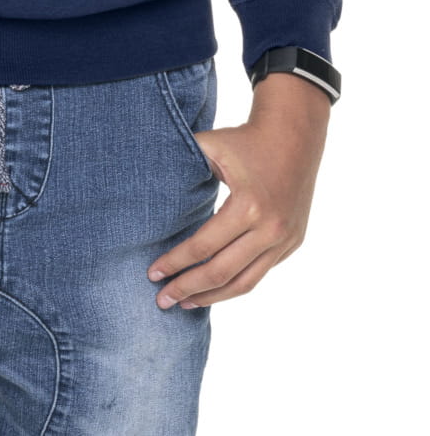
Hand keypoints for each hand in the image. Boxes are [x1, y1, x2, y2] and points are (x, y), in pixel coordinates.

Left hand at [147, 72, 330, 310]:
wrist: (294, 136)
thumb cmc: (245, 140)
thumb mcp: (211, 145)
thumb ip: (181, 163)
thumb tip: (144, 181)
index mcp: (247, 206)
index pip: (203, 246)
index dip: (175, 262)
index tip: (152, 273)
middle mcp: (269, 229)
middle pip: (221, 272)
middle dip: (188, 288)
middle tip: (162, 300)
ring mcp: (284, 240)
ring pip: (244, 283)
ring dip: (212, 297)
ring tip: (185, 303)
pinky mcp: (291, 244)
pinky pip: (260, 273)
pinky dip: (235, 285)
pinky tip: (214, 289)